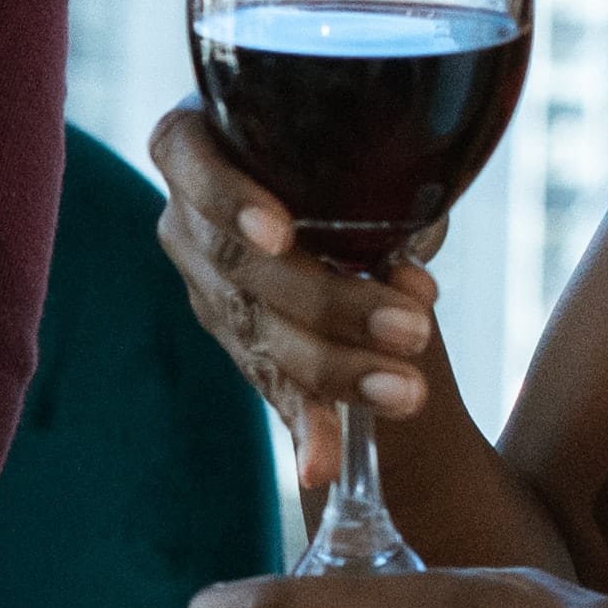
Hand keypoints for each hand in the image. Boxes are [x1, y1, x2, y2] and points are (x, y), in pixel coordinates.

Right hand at [148, 107, 445, 489]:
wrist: (321, 191)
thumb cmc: (338, 147)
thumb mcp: (350, 139)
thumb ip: (376, 172)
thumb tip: (420, 238)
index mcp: (194, 147)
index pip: (196, 168)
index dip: (232, 203)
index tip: (282, 233)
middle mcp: (188, 224)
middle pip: (243, 270)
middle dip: (330, 304)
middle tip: (411, 327)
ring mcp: (208, 291)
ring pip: (262, 336)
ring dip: (336, 371)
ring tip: (405, 393)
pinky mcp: (242, 346)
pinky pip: (274, 388)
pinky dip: (305, 427)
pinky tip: (319, 467)